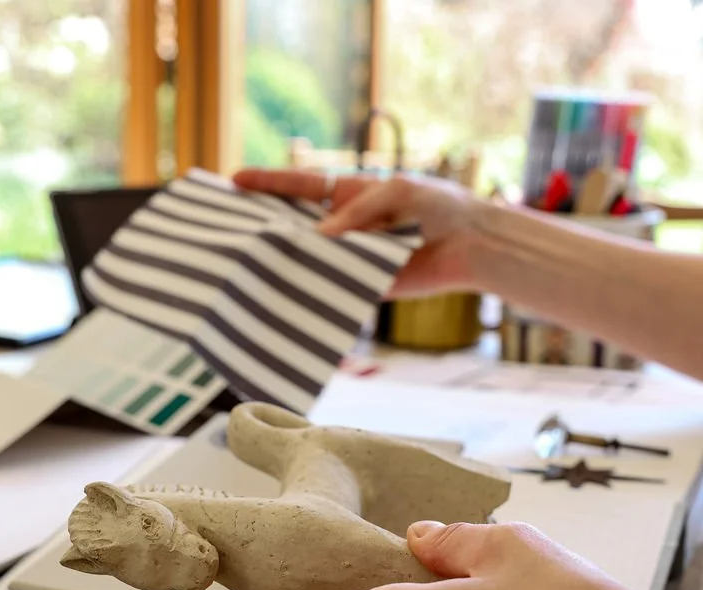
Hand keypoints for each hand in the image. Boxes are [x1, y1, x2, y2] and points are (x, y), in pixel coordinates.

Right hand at [232, 169, 489, 297]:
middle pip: (296, 223)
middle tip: (229, 230)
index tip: (233, 181)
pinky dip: (315, 291)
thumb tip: (321, 237)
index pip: (299, 185)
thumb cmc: (438, 205)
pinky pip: (335, 288)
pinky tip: (290, 295)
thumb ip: (358, 212)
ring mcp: (351, 255)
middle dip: (266, 226)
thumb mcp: (398, 193)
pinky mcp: (365, 284)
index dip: (267, 182)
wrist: (472, 245)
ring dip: (286, 263)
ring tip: (249, 267)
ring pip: (311, 259)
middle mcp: (344, 224)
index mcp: (349, 193)